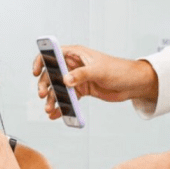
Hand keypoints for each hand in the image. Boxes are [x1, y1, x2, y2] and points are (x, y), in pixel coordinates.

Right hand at [32, 45, 158, 118]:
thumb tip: (66, 81)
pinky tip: (56, 114)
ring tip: (50, 109)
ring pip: (58, 88)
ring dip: (52, 99)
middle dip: (45, 85)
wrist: (133, 84)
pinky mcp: (81, 90)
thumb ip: (81, 74)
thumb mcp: (99, 70)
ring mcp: (76, 78)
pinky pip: (67, 98)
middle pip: (52, 74)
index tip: (36, 72)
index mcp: (76, 54)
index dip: (41, 61)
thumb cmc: (119, 70)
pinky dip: (61, 106)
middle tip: (43, 95)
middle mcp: (73, 65)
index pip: (53, 53)